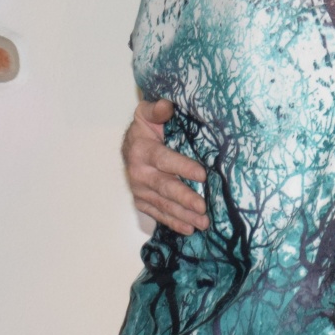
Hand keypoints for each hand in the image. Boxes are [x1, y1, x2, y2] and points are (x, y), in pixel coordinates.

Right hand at [122, 98, 206, 233]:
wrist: (130, 143)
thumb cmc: (147, 127)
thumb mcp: (148, 112)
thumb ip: (157, 110)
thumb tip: (167, 105)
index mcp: (141, 150)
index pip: (165, 160)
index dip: (183, 167)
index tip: (203, 175)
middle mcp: (138, 172)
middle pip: (165, 187)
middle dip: (185, 199)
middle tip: (204, 208)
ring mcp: (139, 189)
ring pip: (163, 204)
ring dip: (183, 215)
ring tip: (203, 222)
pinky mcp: (141, 200)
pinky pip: (157, 214)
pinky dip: (173, 222)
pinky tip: (189, 229)